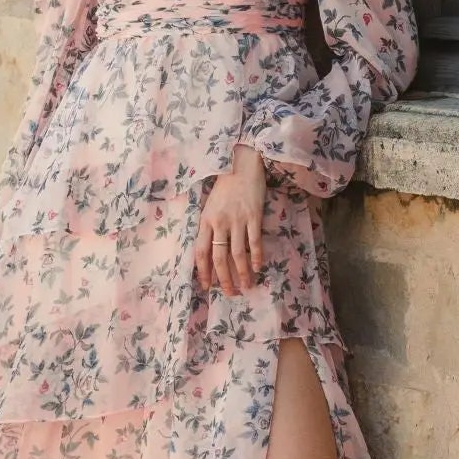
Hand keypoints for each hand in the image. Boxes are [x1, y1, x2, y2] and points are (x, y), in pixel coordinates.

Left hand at [196, 144, 265, 296]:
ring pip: (237, 254)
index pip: (200, 252)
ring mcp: (237, 220)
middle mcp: (219, 222)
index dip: (204, 272)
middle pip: (219, 258)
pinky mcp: (253, 216)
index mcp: (205, 220)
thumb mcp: (209, 205)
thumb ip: (209, 226)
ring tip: (246, 286)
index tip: (207, 286)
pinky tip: (258, 268)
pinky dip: (256, 258)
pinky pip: (254, 242)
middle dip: (224, 279)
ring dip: (242, 273)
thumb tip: (209, 251)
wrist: (241, 164)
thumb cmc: (225, 186)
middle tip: (230, 293)